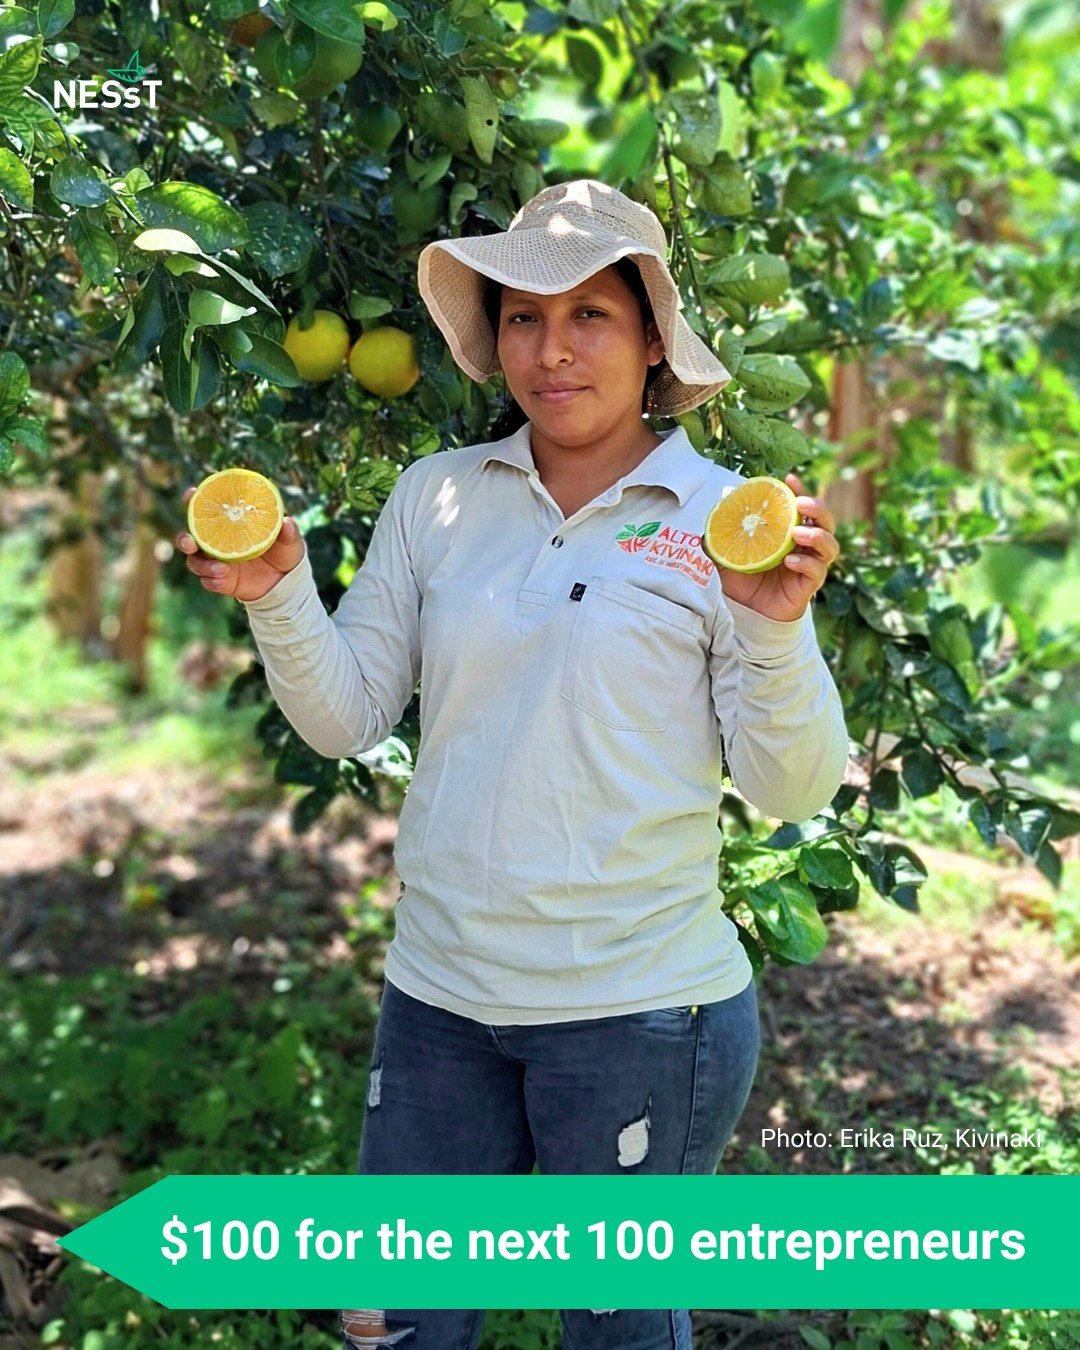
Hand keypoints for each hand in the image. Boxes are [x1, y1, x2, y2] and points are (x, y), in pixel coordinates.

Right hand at [176, 485, 306, 602]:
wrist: (287, 582)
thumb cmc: (284, 552)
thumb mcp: (290, 541)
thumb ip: (289, 531)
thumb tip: (287, 522)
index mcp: (229, 523)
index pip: (204, 508)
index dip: (193, 499)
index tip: (191, 494)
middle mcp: (217, 542)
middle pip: (189, 538)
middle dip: (185, 539)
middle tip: (190, 541)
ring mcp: (217, 562)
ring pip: (195, 562)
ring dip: (202, 564)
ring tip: (221, 568)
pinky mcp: (222, 581)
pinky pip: (209, 582)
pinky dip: (212, 580)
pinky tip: (222, 578)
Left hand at [716, 473, 839, 622]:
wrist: (748, 614)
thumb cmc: (742, 582)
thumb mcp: (725, 558)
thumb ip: (717, 542)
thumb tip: (702, 527)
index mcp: (788, 532)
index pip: (801, 506)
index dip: (799, 490)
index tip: (789, 479)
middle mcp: (804, 546)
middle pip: (826, 521)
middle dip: (818, 508)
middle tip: (801, 504)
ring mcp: (809, 565)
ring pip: (830, 546)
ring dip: (817, 536)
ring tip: (797, 534)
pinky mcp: (809, 586)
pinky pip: (818, 572)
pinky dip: (806, 564)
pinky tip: (789, 562)